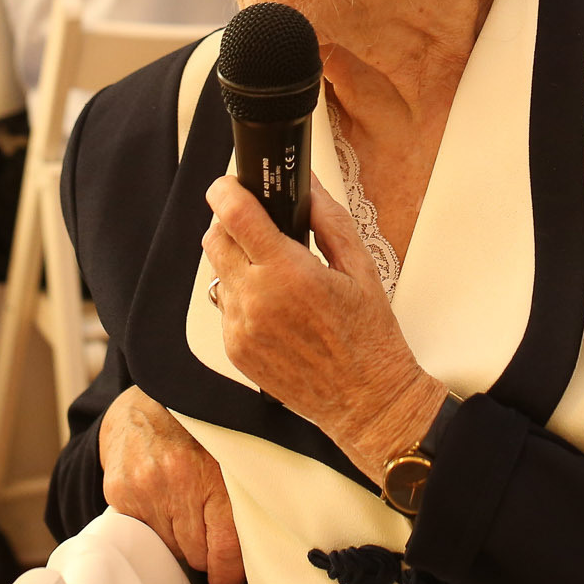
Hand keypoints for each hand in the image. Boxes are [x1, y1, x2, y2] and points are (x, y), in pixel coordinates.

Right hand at [98, 385, 242, 583]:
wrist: (144, 405)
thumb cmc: (194, 433)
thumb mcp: (227, 454)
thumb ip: (243, 495)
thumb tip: (264, 546)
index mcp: (213, 471)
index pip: (226, 546)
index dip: (229, 572)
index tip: (228, 580)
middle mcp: (178, 479)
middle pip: (197, 554)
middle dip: (204, 553)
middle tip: (206, 534)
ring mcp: (146, 487)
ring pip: (170, 549)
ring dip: (178, 541)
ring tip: (182, 512)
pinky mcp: (120, 493)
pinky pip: (143, 537)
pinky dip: (154, 530)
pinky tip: (160, 506)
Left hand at [203, 176, 444, 479]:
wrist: (365, 399)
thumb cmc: (368, 337)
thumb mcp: (360, 267)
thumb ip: (328, 219)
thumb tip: (307, 185)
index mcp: (289, 274)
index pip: (236, 215)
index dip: (226, 191)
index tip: (230, 185)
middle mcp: (257, 300)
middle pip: (214, 239)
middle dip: (229, 223)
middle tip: (256, 225)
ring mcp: (241, 327)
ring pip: (216, 272)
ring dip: (235, 260)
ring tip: (272, 270)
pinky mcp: (235, 349)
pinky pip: (224, 306)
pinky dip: (241, 295)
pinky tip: (273, 304)